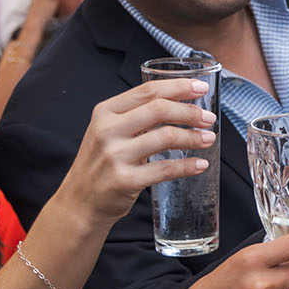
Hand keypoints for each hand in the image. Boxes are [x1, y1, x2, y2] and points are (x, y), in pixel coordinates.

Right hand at [58, 79, 217, 225]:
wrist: (80, 202)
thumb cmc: (101, 163)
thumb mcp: (108, 132)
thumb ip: (135, 117)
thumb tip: (180, 104)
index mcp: (106, 112)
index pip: (147, 91)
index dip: (179, 87)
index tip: (201, 88)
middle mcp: (108, 130)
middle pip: (159, 110)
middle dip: (190, 112)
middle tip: (209, 118)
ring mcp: (115, 156)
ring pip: (165, 137)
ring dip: (193, 137)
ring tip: (209, 139)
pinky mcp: (124, 181)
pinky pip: (164, 169)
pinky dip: (187, 166)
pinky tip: (200, 164)